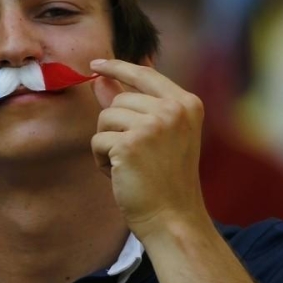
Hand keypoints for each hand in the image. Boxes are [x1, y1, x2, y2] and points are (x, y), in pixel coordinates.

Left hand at [89, 59, 207, 241]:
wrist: (172, 218)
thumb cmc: (162, 178)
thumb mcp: (153, 134)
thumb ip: (129, 103)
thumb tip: (99, 78)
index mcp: (186, 104)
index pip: (144, 73)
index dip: (117, 66)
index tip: (95, 64)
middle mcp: (174, 110)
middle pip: (118, 100)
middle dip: (114, 127)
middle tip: (134, 155)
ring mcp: (154, 125)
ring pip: (104, 118)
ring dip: (107, 143)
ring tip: (129, 164)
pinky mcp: (131, 143)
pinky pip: (97, 140)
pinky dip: (101, 159)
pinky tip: (121, 174)